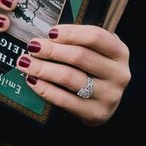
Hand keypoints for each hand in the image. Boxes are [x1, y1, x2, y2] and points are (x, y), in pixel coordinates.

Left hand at [14, 22, 130, 124]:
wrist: (104, 103)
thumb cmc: (95, 71)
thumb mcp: (97, 53)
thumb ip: (81, 42)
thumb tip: (48, 34)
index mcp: (120, 53)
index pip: (95, 37)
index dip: (71, 33)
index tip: (50, 32)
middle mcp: (119, 74)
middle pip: (80, 57)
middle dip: (52, 50)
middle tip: (32, 46)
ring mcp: (109, 96)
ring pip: (70, 78)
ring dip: (44, 69)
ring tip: (25, 63)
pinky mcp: (95, 114)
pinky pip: (64, 100)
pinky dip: (45, 89)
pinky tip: (32, 81)